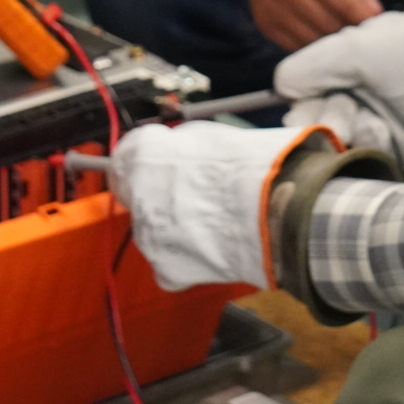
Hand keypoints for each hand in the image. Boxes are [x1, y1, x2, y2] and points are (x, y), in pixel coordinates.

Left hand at [109, 121, 338, 290]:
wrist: (276, 210)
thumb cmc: (255, 165)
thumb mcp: (215, 134)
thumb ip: (185, 143)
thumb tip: (180, 149)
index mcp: (145, 154)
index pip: (127, 154)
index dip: (150, 158)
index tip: (164, 162)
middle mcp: (137, 195)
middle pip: (139, 193)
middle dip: (162, 192)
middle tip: (199, 193)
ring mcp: (148, 236)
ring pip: (154, 229)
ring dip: (175, 225)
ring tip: (215, 222)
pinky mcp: (166, 269)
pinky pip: (167, 263)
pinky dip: (184, 259)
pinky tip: (211, 248)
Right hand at [234, 0, 381, 50]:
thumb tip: (374, 12)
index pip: (345, 4)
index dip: (365, 18)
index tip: (377, 25)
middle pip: (331, 26)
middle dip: (349, 29)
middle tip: (360, 28)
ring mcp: (274, 10)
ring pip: (314, 41)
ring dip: (332, 41)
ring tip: (341, 30)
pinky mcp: (266, 25)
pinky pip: (297, 47)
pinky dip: (313, 44)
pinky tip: (320, 32)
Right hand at [274, 0, 403, 166]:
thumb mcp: (357, 49)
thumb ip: (313, 65)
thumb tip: (281, 86)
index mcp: (351, 61)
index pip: (307, 92)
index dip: (303, 106)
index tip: (306, 113)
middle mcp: (363, 89)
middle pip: (320, 121)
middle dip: (325, 124)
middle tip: (340, 124)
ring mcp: (384, 117)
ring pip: (344, 143)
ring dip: (352, 136)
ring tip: (373, 127)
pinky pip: (372, 156)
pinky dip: (373, 149)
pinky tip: (385, 139)